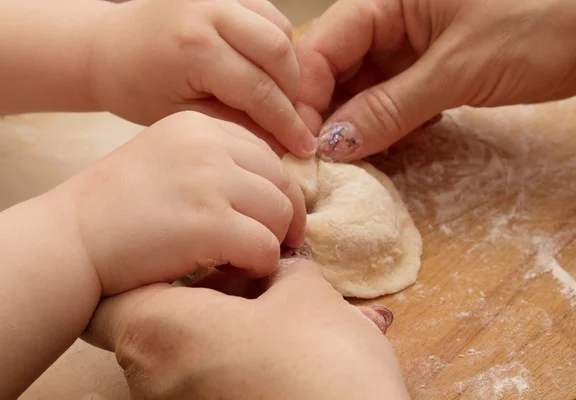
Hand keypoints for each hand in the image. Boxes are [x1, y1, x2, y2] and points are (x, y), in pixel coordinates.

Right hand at [65, 111, 305, 295]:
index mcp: (199, 125)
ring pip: (280, 214)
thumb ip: (217, 162)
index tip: (269, 216)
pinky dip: (260, 265)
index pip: (266, 154)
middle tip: (271, 242)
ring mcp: (210, 181)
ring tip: (245, 257)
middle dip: (284, 217)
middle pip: (282, 182)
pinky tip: (236, 270)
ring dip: (271, 242)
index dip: (276, 190)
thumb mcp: (169, 160)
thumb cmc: (118, 206)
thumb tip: (275, 190)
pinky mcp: (209, 223)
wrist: (72, 238)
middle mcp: (208, 145)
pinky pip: (265, 247)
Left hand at [83, 257, 409, 399]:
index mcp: (159, 333)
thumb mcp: (304, 293)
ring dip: (224, 328)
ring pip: (184, 357)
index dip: (145, 271)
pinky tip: (287, 347)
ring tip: (281, 310)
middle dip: (200, 296)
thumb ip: (278, 269)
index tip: (190, 257)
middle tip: (248, 278)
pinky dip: (234, 361)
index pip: (108, 300)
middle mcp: (152, 381)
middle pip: (152, 326)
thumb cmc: (319, 358)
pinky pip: (207, 384)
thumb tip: (276, 265)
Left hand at [90, 0, 315, 156]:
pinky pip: (268, 13)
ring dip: (288, 66)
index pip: (259, 89)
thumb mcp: (184, 117)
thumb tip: (281, 141)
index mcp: (194, 49)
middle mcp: (209, 10)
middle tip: (291, 120)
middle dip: (292, 92)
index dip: (286, 122)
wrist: (107, 49)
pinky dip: (276, 43)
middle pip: (278, 51)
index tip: (303, 146)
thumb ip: (236, 125)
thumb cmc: (136, 89)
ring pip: (279, 29)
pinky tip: (267, 68)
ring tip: (278, 96)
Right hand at [296, 0, 575, 161]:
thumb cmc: (544, 22)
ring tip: (350, 163)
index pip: (323, 45)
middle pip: (337, 70)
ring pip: (364, 91)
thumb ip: (390, 107)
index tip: (299, 142)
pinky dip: (390, 128)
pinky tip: (389, 148)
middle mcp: (393, 20)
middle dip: (328, 116)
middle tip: (318, 162)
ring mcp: (412, 48)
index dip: (306, 95)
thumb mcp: (457, 70)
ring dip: (359, 127)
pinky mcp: (433, 72)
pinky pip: (395, 103)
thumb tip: (335, 142)